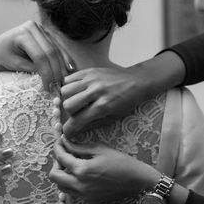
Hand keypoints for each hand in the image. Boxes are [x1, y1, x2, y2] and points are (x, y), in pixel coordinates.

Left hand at [0, 20, 74, 90]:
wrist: (1, 47)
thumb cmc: (4, 56)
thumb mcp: (14, 64)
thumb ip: (31, 69)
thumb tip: (49, 77)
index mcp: (23, 33)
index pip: (39, 55)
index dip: (46, 72)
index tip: (48, 87)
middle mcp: (34, 27)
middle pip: (50, 51)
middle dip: (56, 71)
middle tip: (59, 86)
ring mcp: (42, 30)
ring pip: (57, 49)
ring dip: (63, 66)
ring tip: (65, 81)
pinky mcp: (48, 34)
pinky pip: (59, 47)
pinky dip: (65, 59)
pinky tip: (71, 69)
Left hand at [49, 136, 160, 203]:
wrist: (137, 182)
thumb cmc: (122, 163)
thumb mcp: (100, 149)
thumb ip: (79, 147)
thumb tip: (65, 142)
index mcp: (82, 170)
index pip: (60, 157)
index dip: (57, 147)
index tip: (59, 142)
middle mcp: (79, 185)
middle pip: (54, 176)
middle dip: (56, 163)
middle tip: (63, 155)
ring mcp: (83, 195)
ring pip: (61, 186)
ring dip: (61, 175)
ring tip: (71, 165)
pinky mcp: (89, 200)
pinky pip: (72, 192)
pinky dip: (70, 183)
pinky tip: (80, 175)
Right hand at [60, 52, 184, 136]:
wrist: (137, 82)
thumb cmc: (127, 102)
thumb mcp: (112, 118)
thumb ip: (91, 124)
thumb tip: (74, 132)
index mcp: (103, 106)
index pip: (77, 120)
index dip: (69, 129)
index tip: (67, 133)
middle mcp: (96, 91)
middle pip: (68, 104)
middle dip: (70, 113)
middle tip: (78, 113)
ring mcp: (92, 79)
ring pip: (65, 90)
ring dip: (68, 98)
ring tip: (78, 100)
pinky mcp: (90, 70)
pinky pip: (69, 79)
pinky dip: (70, 86)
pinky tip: (78, 90)